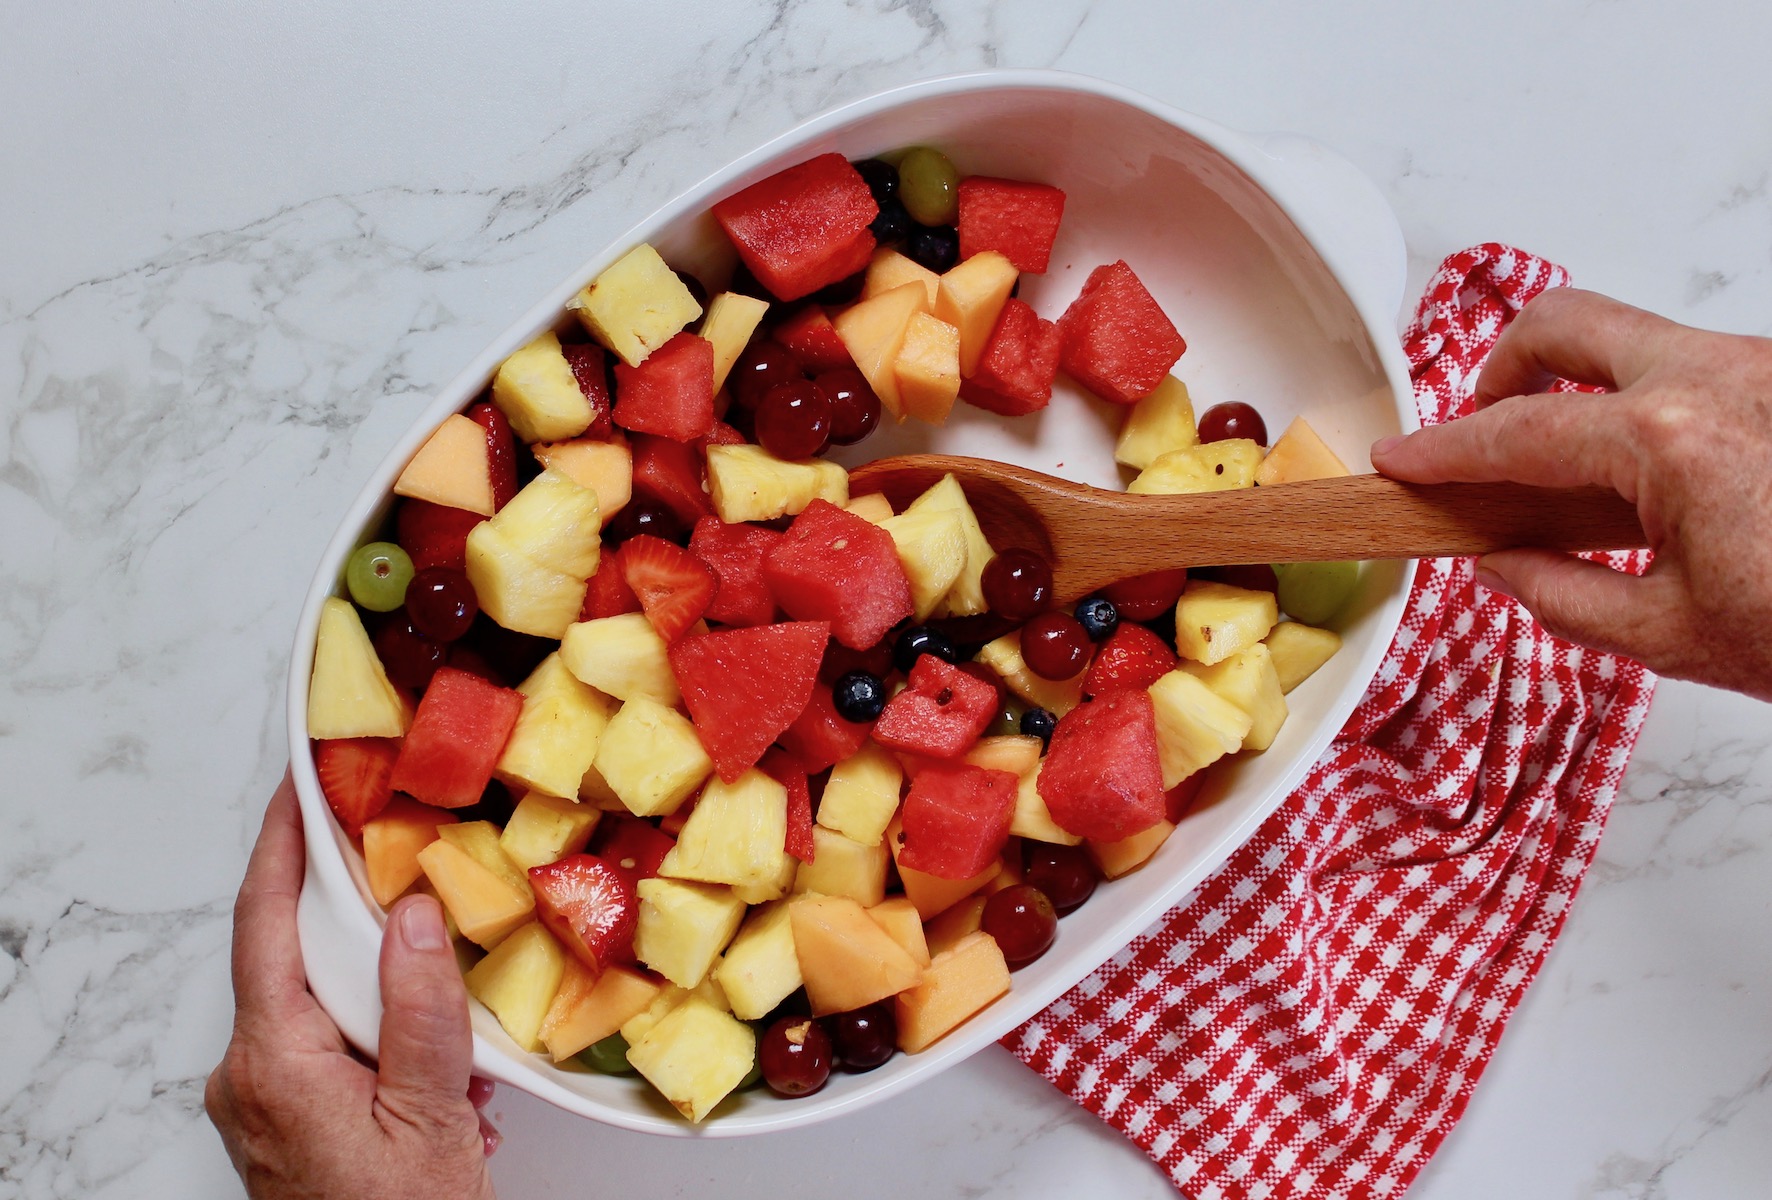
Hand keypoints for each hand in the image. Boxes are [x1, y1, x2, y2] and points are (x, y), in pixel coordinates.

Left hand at [206, 772, 500, 1198]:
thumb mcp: (432, 1115)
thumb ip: (422, 1009)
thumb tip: (416, 912)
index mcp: (275, 1063)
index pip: (265, 923)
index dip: (282, 845)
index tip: (300, 783)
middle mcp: (249, 1075)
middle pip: (291, 953)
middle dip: (349, 906)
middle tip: (401, 850)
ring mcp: (260, 1099)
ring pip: (312, 997)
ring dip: (374, 975)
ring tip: (445, 973)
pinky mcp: (280, 1118)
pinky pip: (320, 1038)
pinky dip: (372, 1022)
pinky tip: (430, 1044)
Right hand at [1372, 287, 1771, 700]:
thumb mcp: (1673, 636)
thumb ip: (1560, 594)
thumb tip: (1504, 565)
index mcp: (1668, 440)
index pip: (1514, 433)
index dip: (1441, 451)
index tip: (1402, 460)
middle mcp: (1715, 376)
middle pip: (1564, 324)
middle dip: (1500, 369)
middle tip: (1482, 430)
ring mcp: (1761, 368)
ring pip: (1634, 339)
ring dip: (1580, 390)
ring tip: (1572, 479)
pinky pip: (1691, 367)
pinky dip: (1643, 405)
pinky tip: (1651, 483)